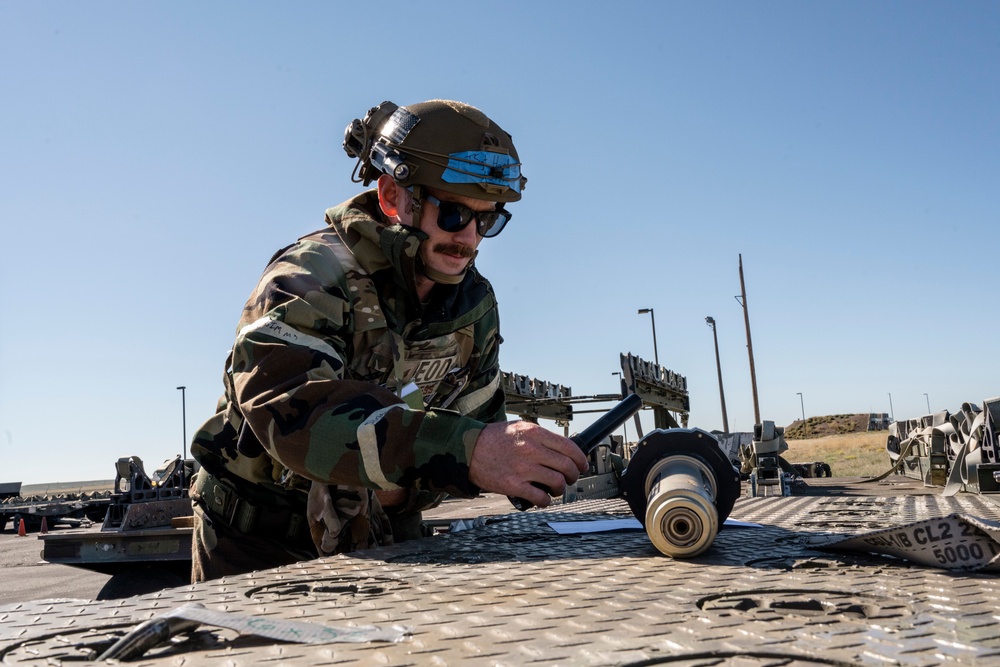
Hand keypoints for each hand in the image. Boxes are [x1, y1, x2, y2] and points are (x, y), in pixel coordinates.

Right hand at [469, 421, 589, 507]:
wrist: (467, 449)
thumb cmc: (492, 439)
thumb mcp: (519, 428)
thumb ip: (540, 437)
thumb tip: (561, 449)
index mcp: (534, 433)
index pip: (569, 447)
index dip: (581, 459)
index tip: (582, 465)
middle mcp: (531, 449)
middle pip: (567, 466)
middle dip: (574, 476)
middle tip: (571, 479)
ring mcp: (523, 468)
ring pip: (557, 482)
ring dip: (560, 489)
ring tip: (555, 489)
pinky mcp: (513, 485)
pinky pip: (540, 497)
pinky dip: (545, 501)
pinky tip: (543, 499)